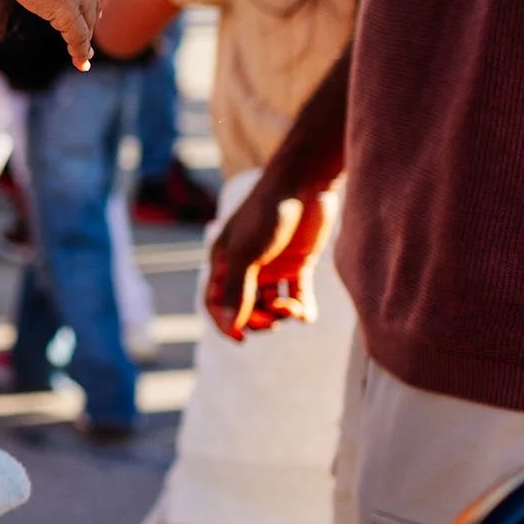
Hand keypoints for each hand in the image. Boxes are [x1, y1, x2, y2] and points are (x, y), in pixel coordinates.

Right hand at [7, 0, 101, 71]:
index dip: (90, 5)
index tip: (93, 16)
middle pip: (90, 8)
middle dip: (88, 24)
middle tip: (86, 41)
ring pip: (85, 24)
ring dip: (84, 42)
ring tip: (85, 57)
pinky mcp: (69, 13)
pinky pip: (78, 37)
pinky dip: (80, 52)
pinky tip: (82, 64)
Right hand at [205, 181, 331, 340]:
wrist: (304, 185)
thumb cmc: (266, 214)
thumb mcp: (246, 254)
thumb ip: (239, 290)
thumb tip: (233, 326)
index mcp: (224, 261)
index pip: (217, 302)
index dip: (226, 323)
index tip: (242, 339)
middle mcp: (246, 266)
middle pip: (247, 308)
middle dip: (258, 320)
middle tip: (272, 321)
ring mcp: (273, 266)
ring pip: (273, 304)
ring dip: (282, 314)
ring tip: (292, 308)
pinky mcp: (298, 264)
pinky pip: (297, 296)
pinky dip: (302, 309)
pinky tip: (306, 314)